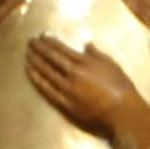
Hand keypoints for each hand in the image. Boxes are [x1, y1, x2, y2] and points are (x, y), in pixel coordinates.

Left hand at [26, 36, 149, 148]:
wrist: (122, 112)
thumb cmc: (121, 88)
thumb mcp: (112, 65)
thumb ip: (97, 54)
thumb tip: (86, 44)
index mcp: (85, 62)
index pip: (62, 49)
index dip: (50, 41)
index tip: (41, 36)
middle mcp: (73, 73)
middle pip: (51, 58)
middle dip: (39, 48)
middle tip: (29, 42)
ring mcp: (67, 88)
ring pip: (46, 72)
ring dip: (35, 61)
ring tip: (27, 55)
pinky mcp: (65, 103)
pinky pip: (47, 89)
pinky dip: (37, 79)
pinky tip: (30, 73)